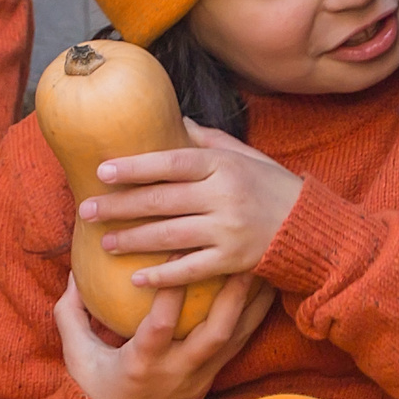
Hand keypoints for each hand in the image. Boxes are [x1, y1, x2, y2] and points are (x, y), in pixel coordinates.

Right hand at [56, 272, 276, 398]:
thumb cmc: (100, 392)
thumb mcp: (78, 357)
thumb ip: (72, 315)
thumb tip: (75, 274)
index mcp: (143, 363)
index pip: (159, 325)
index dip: (170, 291)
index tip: (177, 252)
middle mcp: (177, 370)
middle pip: (214, 334)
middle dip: (232, 296)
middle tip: (241, 260)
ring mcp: (199, 376)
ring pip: (235, 338)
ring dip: (252, 303)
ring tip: (265, 267)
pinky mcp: (213, 378)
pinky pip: (239, 345)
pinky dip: (253, 317)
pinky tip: (266, 292)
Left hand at [80, 122, 305, 289]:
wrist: (311, 227)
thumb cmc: (273, 187)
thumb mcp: (246, 156)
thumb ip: (208, 140)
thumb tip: (174, 120)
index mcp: (224, 166)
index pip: (171, 163)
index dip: (135, 167)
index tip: (102, 171)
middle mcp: (225, 196)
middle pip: (163, 201)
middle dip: (121, 206)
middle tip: (86, 210)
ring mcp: (229, 230)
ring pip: (171, 236)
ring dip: (133, 240)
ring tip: (104, 242)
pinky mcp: (235, 261)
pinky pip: (191, 270)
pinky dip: (163, 277)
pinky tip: (137, 279)